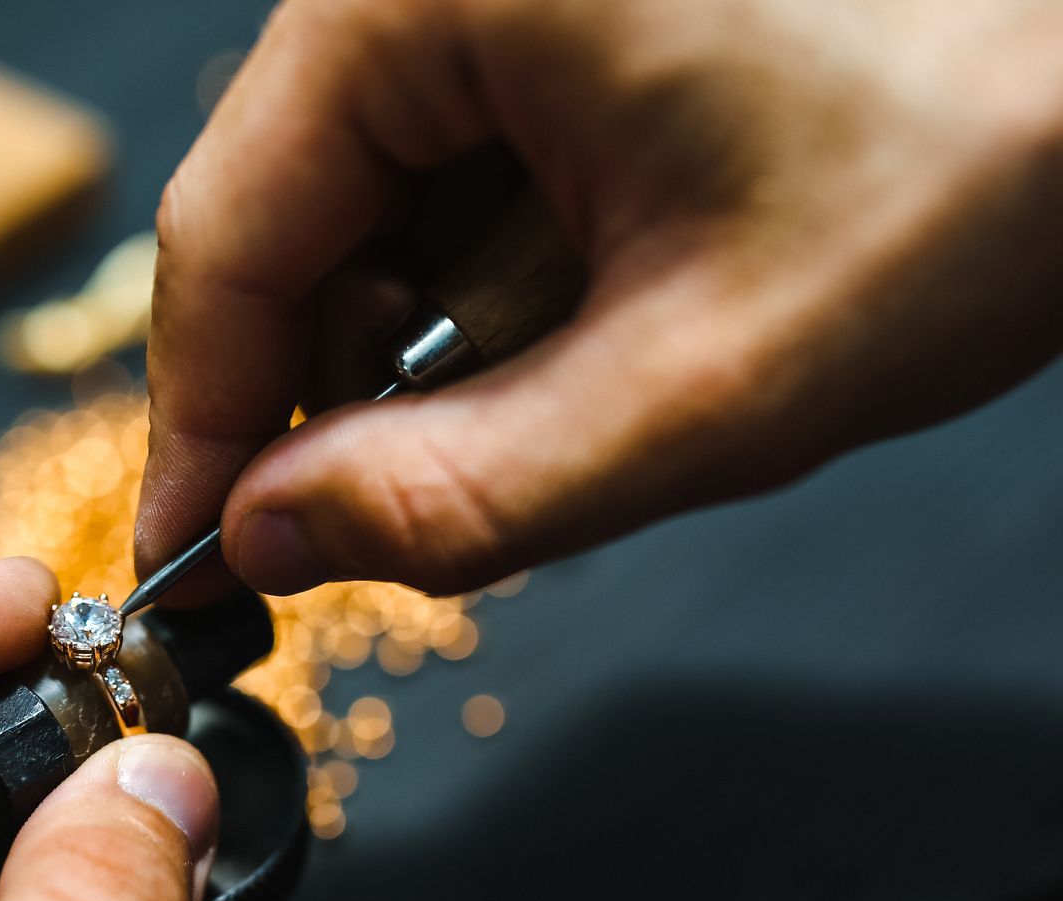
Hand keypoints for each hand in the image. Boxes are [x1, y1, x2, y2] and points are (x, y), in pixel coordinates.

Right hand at [139, 0, 1062, 596]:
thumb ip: (464, 494)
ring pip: (367, 206)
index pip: (224, 239)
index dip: (204, 430)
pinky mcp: (540, 7)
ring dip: (448, 329)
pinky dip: (503, 270)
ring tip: (612, 347)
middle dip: (358, 380)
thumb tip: (273, 542)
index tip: (198, 564)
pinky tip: (619, 284)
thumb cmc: (991, 139)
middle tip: (465, 479)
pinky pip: (447, 166)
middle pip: (287, 222)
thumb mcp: (711, 380)